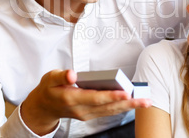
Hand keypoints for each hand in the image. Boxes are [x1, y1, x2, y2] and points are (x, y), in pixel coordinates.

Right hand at [21, 69, 151, 135]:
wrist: (43, 107)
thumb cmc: (49, 89)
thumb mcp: (50, 78)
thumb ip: (61, 76)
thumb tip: (72, 74)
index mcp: (72, 98)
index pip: (96, 98)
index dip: (111, 96)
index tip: (125, 93)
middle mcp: (81, 109)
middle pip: (108, 106)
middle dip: (128, 103)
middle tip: (144, 100)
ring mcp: (86, 114)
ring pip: (110, 111)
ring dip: (128, 107)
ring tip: (145, 102)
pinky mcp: (90, 115)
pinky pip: (108, 112)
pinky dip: (121, 108)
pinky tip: (133, 103)